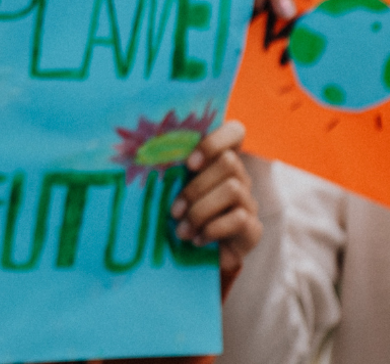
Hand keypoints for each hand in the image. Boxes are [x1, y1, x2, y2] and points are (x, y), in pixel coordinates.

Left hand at [170, 120, 260, 275]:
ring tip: (182, 231)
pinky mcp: (252, 227)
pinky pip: (239, 218)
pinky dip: (213, 229)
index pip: (235, 132)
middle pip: (229, 162)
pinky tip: (198, 239)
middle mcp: (239, 177)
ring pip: (233, 189)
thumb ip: (167, 173)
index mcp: (218, 162)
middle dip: (196, 187)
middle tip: (174, 211)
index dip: (216, 140)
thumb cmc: (179, 217)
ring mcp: (248, 201)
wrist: (198, 257)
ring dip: (201, 210)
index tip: (189, 162)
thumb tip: (136, 157)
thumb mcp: (172, 193)